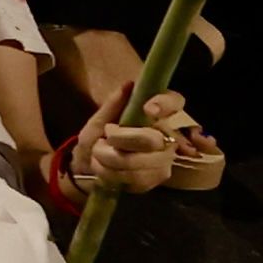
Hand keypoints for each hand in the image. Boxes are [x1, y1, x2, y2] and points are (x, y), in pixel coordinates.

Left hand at [67, 93, 226, 199]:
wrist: (88, 171)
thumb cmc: (96, 140)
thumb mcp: (97, 122)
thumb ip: (113, 105)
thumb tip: (129, 85)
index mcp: (154, 114)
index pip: (174, 102)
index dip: (165, 104)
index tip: (148, 109)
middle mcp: (166, 135)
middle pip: (153, 139)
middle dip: (121, 140)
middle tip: (103, 140)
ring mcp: (165, 158)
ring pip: (142, 161)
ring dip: (110, 159)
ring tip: (99, 155)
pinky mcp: (157, 178)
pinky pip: (137, 178)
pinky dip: (113, 174)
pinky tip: (105, 170)